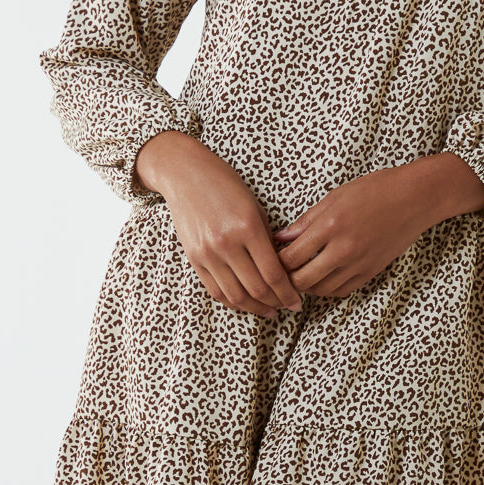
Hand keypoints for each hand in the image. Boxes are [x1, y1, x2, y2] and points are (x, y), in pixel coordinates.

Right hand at [134, 131, 301, 318]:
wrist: (185, 174)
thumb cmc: (226, 185)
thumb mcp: (255, 207)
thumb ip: (267, 239)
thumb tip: (281, 269)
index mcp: (247, 227)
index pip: (273, 273)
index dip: (288, 293)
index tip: (297, 301)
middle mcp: (226, 244)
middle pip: (256, 288)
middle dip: (276, 303)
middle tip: (288, 307)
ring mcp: (207, 253)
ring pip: (235, 295)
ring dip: (255, 308)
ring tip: (269, 310)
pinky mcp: (193, 259)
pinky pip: (215, 290)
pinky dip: (232, 301)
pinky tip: (246, 303)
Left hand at [273, 165, 430, 298]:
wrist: (415, 198)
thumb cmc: (376, 190)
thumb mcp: (335, 196)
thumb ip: (307, 220)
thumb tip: (282, 237)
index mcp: (330, 225)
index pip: (291, 257)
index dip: (275, 261)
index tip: (269, 257)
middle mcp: (343, 249)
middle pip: (302, 280)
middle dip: (286, 279)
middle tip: (279, 272)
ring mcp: (358, 263)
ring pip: (320, 290)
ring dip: (306, 286)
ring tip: (299, 275)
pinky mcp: (370, 272)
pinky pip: (341, 291)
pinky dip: (326, 289)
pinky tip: (321, 278)